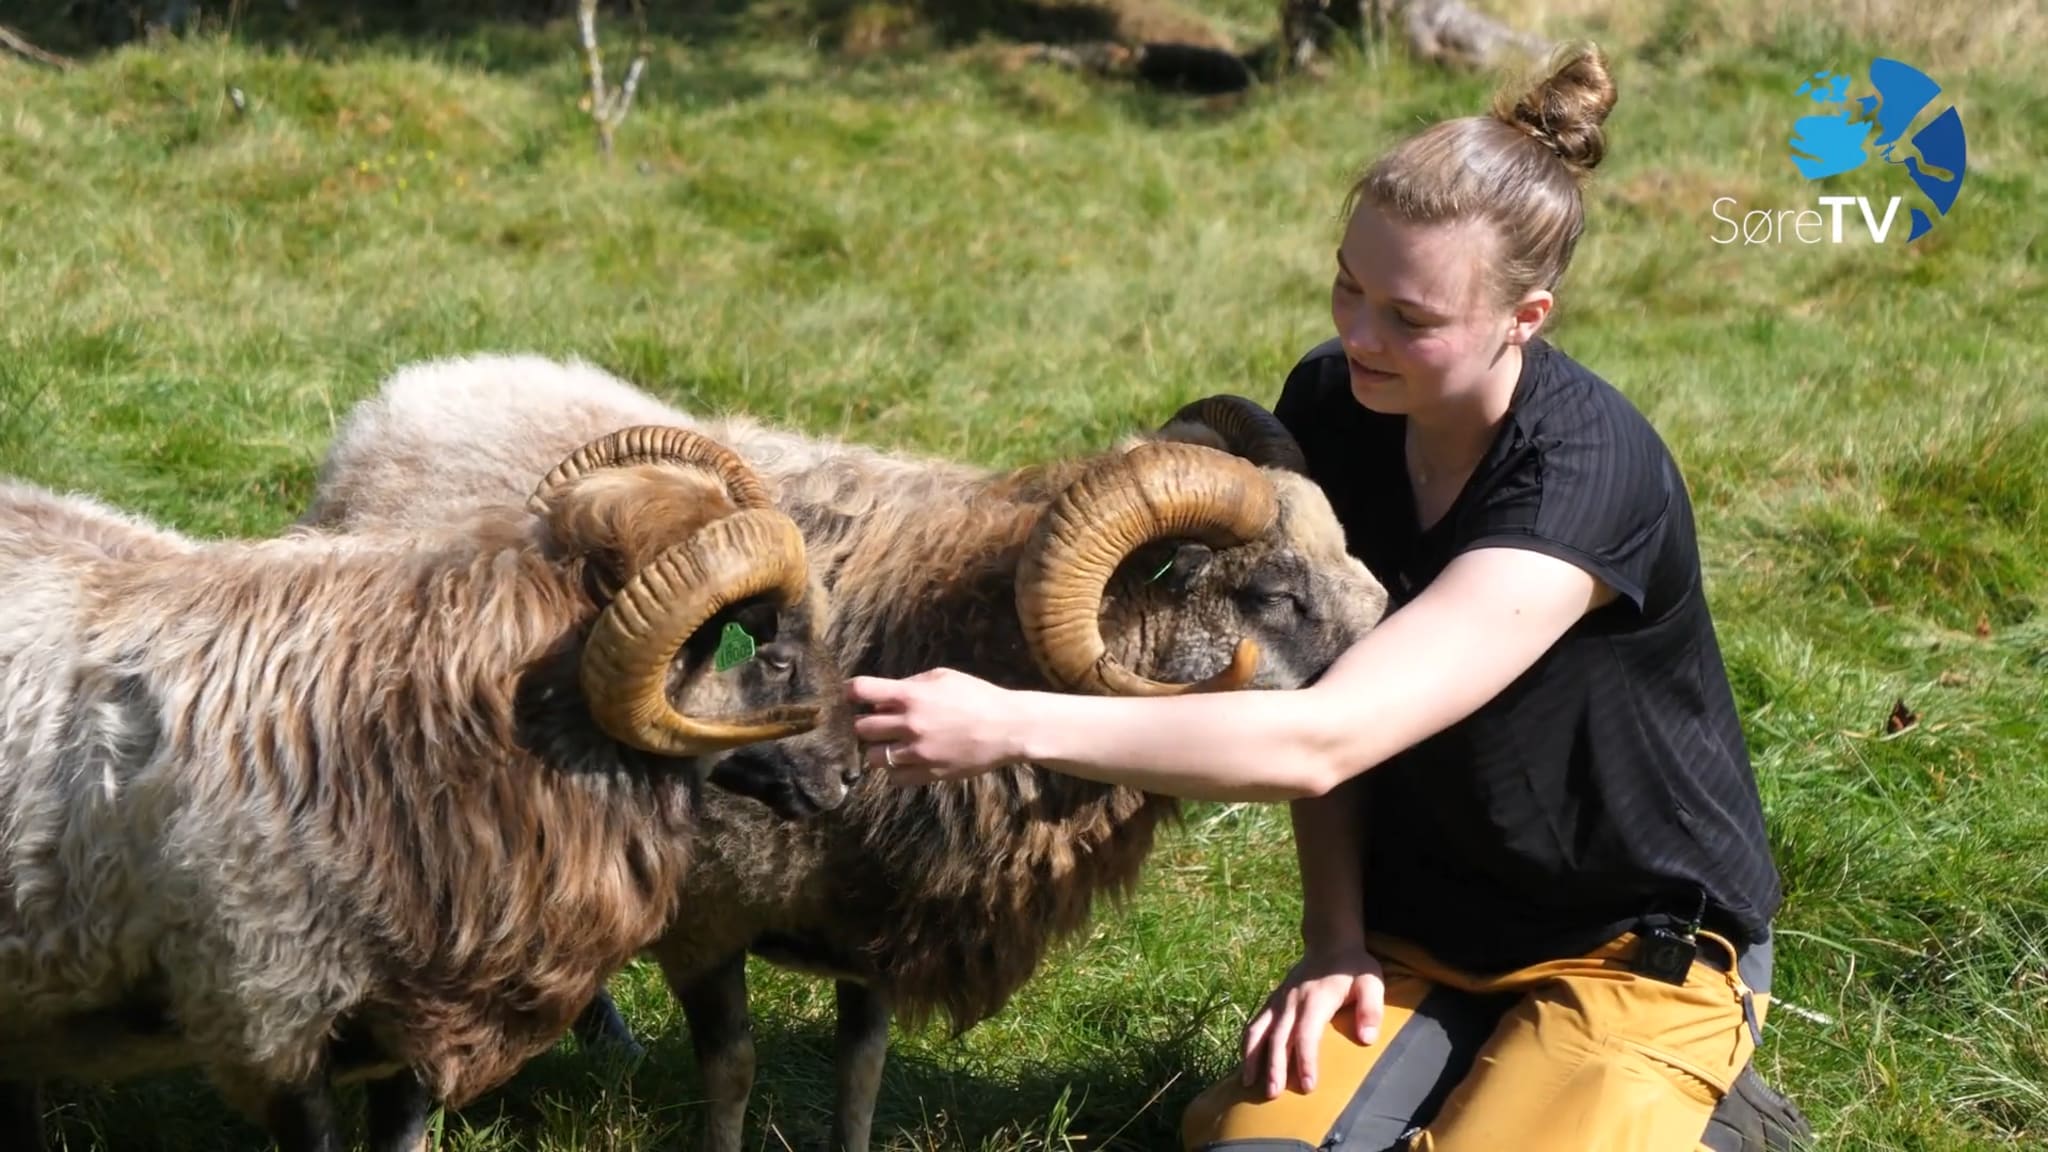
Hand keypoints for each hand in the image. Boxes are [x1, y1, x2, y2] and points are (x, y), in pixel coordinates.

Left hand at [847, 668, 1025, 784]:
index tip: (850, 695)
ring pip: (874, 758)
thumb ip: (909, 684)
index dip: (850, 692)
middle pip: (861, 728)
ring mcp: (918, 753)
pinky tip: (906, 761)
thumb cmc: (978, 696)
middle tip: (873, 724)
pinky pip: (895, 778)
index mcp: (911, 696)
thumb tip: (882, 698)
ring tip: (890, 745)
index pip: (861, 691)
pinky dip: (895, 770)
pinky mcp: (928, 774)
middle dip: (864, 724)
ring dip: (878, 750)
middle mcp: (909, 725)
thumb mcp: (943, 677)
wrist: (1008, 728)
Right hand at [1239, 945, 1384, 1099]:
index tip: (1309, 1086)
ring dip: (1252, 1057)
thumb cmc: (1354, 967)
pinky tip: (1245, 1064)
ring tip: (1248, 1084)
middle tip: (1272, 1094)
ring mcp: (1279, 1000)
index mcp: (1316, 999)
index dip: (1306, 1060)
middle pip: (1278, 1037)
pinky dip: (1247, 1044)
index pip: (1307, 1034)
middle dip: (1274, 1066)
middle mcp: (1292, 1000)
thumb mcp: (1371, 982)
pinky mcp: (1273, 1001)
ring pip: (1259, 1030)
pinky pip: (1255, 1024)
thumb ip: (1371, 1008)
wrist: (1331, 942)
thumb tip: (1367, 1039)